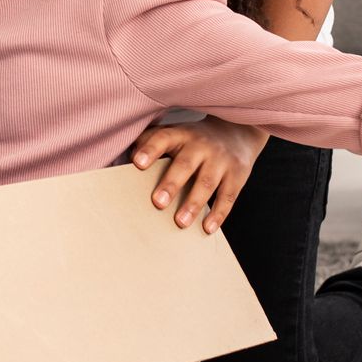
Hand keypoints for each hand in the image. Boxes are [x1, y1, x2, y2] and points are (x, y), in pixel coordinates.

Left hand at [131, 116, 267, 233]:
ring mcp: (221, 160)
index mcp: (181, 134)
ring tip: (180, 223)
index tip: (137, 163)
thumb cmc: (194, 140)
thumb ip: (150, 141)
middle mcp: (201, 145)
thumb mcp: (175, 133)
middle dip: (171, 183)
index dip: (150, 150)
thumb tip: (123, 156)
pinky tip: (207, 228)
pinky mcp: (237, 175)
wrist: (238, 132)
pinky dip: (219, 214)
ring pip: (206, 182)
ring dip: (193, 203)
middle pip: (185, 164)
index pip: (163, 138)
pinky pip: (228, 196)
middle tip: (158, 202)